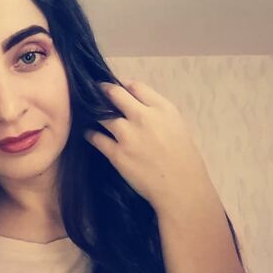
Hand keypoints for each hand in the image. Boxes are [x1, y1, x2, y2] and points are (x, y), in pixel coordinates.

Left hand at [83, 80, 214, 217]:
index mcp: (162, 109)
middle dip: (102, 91)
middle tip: (95, 92)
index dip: (122, 85)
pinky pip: (96, 138)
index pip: (135, 87)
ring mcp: (128, 135)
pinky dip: (90, 134)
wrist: (181, 187)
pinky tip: (89, 133)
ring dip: (94, 113)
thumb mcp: (177, 126)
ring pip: (102, 115)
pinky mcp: (117, 153)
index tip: (115, 88)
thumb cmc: (184, 159)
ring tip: (88, 113)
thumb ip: (158, 112)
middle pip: (114, 94)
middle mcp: (143, 117)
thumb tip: (137, 104)